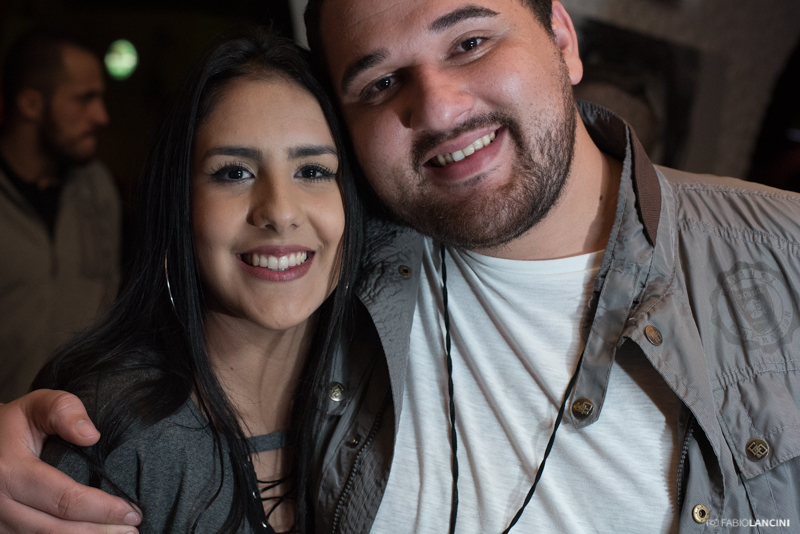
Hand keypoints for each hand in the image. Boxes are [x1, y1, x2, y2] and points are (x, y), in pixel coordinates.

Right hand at [0, 390, 141, 533]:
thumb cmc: (16, 423)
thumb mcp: (37, 405)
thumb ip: (64, 411)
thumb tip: (91, 436)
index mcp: (9, 471)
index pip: (64, 498)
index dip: (101, 509)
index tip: (132, 511)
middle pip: (55, 529)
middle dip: (99, 532)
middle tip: (133, 530)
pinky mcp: (0, 530)